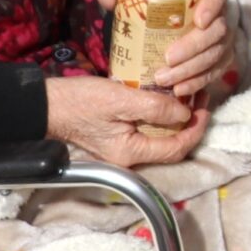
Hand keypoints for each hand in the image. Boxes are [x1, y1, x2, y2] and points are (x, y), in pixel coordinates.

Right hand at [44, 74, 207, 167]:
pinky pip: (149, 130)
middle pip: (172, 145)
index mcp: (131, 153)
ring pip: (162, 137)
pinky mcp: (119, 136)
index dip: (196, 129)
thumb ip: (154, 108)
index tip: (204, 107)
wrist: (46, 104)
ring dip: (178, 118)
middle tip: (200, 96)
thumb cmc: (79, 102)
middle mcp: (129, 156)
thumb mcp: (120, 100)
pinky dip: (162, 116)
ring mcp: (123, 147)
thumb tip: (184, 113)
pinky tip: (167, 98)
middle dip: (191, 122)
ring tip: (188, 95)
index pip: (176, 149)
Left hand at [97, 0, 231, 99]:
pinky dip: (198, 82)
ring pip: (217, 53)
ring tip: (165, 79)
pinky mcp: (220, 59)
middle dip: (194, 46)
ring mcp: (222, 38)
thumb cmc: (151, 10)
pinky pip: (216, 72)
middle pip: (218, 28)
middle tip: (168, 59)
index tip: (198, 21)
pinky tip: (180, 90)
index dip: (214, 3)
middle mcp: (219, 13)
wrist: (162, 30)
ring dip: (192, 69)